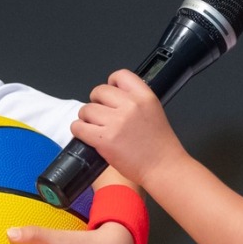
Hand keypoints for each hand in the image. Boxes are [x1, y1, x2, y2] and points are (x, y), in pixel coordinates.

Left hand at [71, 70, 186, 187]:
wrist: (163, 168)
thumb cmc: (159, 146)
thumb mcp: (153, 111)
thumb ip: (134, 100)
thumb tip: (112, 96)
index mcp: (144, 97)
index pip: (120, 75)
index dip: (111, 83)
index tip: (109, 95)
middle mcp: (130, 106)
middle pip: (99, 91)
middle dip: (96, 102)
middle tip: (101, 115)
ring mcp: (116, 122)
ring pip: (86, 109)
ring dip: (86, 118)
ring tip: (95, 127)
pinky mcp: (104, 139)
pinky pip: (79, 127)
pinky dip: (79, 130)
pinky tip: (86, 134)